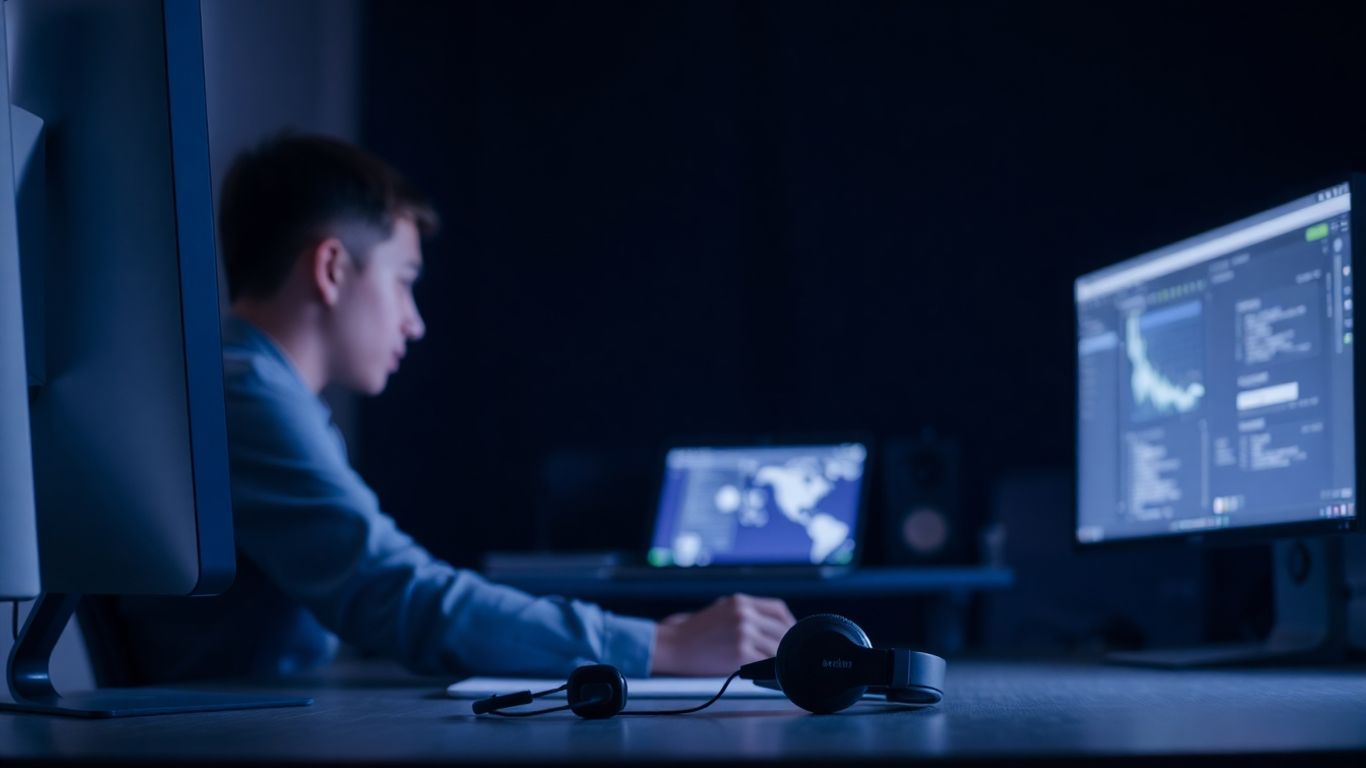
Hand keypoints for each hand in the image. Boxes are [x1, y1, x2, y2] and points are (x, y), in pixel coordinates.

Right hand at [649, 593, 796, 675]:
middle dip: (788, 645)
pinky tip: (769, 674)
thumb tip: (773, 626)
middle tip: (790, 655)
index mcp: (741, 602)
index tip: (793, 635)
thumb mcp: (722, 609)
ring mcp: (743, 633)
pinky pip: (765, 664)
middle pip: (782, 630)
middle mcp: (745, 614)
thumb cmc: (696, 631)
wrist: (673, 645)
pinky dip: (770, 671)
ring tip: (780, 667)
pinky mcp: (740, 654)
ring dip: (780, 660)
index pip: (779, 610)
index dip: (790, 624)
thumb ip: (747, 612)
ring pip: (776, 649)